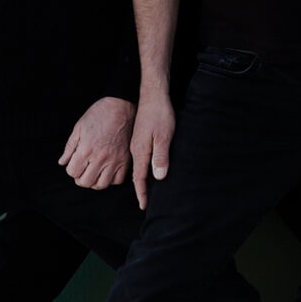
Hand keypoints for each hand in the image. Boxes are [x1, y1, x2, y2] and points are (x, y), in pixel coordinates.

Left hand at [58, 97, 134, 189]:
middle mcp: (100, 158)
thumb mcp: (79, 127)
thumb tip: (62, 162)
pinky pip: (118, 180)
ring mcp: (114, 160)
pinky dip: (111, 179)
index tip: (74, 163)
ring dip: (95, 182)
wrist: (120, 106)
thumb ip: (70, 147)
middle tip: (82, 171)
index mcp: (86, 149)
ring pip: (102, 185)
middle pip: (86, 182)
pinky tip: (107, 171)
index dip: (71, 169)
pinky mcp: (125, 160)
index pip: (73, 172)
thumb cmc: (99, 114)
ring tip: (94, 173)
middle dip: (80, 178)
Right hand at [129, 95, 174, 209]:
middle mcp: (136, 149)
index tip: (143, 206)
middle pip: (138, 174)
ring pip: (139, 166)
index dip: (142, 193)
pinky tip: (148, 168)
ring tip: (147, 191)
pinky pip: (141, 158)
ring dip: (142, 179)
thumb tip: (158, 177)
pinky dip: (143, 168)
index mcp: (140, 151)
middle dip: (141, 189)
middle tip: (145, 203)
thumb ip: (160, 156)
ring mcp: (137, 143)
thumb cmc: (160, 114)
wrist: (153, 95)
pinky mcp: (140, 138)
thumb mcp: (164, 136)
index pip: (139, 177)